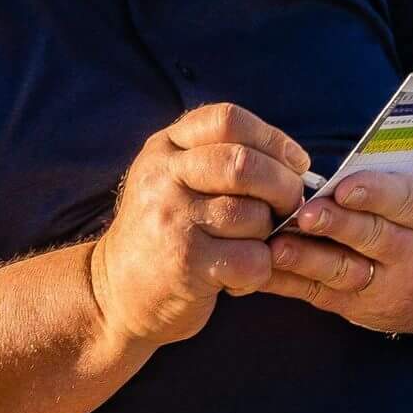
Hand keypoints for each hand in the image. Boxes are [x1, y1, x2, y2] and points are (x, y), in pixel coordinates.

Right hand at [87, 104, 309, 348]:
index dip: (272, 139)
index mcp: (165, 148)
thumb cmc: (166, 232)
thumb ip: (222, 159)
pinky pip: (252, 259)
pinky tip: (238, 276)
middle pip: (244, 164)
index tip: (296, 162)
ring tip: (251, 245)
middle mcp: (163, 178)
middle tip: (290, 206)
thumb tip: (297, 164)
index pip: (227, 120)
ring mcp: (172, 219)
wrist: (115, 292)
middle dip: (283, 186)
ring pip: (253, 215)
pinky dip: (259, 270)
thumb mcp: (175, 179)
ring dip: (269, 234)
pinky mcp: (186, 263)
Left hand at [264, 170, 412, 336]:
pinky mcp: (365, 311)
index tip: (343, 186)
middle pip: (373, 239)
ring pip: (345, 273)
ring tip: (276, 248)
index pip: (406, 202)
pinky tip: (264, 268)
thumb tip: (347, 161)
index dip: (374, 194)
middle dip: (336, 226)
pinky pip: (324, 296)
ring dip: (307, 260)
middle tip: (304, 214)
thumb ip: (398, 178)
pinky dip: (291, 283)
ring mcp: (391, 289)